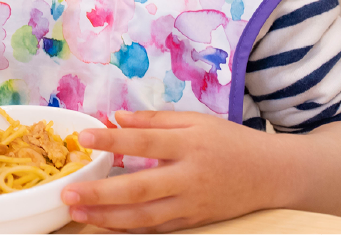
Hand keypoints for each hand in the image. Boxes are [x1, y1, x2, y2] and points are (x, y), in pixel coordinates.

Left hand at [61, 111, 290, 232]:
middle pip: (138, 188)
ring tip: (78, 213)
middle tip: (68, 193)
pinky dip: (129, 230)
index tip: (84, 137)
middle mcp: (189, 177)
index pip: (144, 143)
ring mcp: (191, 204)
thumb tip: (116, 117)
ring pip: (144, 218)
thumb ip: (154, 120)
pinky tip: (105, 225)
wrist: (271, 174)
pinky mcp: (194, 222)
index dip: (112, 141)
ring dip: (107, 217)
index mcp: (189, 144)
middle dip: (100, 193)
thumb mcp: (196, 120)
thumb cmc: (230, 141)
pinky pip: (156, 230)